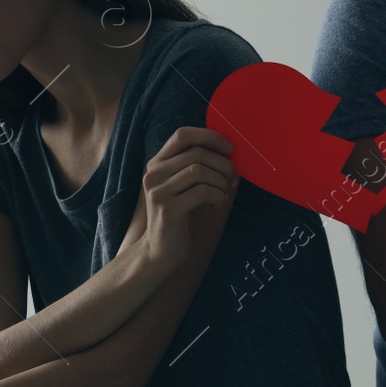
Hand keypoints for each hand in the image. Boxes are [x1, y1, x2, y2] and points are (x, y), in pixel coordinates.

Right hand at [138, 126, 237, 271]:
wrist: (161, 251)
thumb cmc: (181, 216)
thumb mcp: (186, 186)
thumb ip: (199, 166)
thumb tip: (230, 151)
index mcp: (157, 163)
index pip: (183, 135)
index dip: (209, 136)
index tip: (229, 148)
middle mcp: (153, 174)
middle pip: (196, 153)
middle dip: (222, 164)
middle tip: (232, 178)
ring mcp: (158, 191)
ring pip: (199, 170)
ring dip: (220, 180)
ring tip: (224, 191)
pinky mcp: (168, 209)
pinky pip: (201, 191)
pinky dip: (217, 194)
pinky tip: (218, 202)